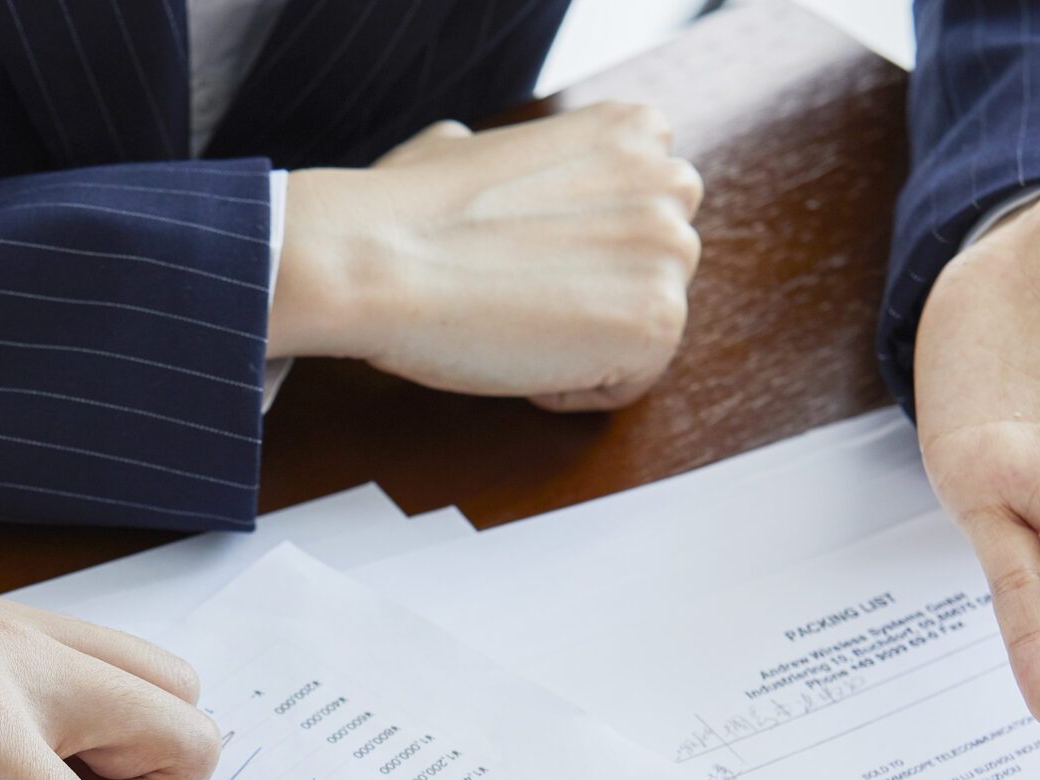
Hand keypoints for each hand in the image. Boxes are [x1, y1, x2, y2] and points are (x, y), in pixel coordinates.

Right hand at [270, 102, 704, 409]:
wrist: (372, 260)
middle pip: (656, 271)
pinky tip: (518, 352)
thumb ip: (514, 158)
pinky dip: (572, 388)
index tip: (526, 256)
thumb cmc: (398, 214)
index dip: (584, 246)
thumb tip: (469, 152)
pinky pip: (629, 384)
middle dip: (598, 292)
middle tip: (517, 294)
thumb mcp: (466, 148)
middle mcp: (666, 181)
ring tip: (514, 321)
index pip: (648, 211)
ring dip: (585, 341)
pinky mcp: (655, 322)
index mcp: (632, 131)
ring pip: (645, 327)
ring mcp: (668, 252)